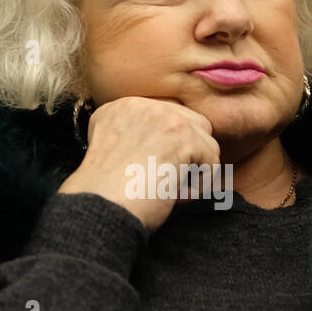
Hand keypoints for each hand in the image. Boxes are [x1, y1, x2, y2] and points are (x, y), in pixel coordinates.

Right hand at [57, 96, 218, 232]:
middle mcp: (143, 105)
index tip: (153, 172)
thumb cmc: (104, 193)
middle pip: (190, 123)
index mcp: (121, 107)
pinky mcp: (184, 136)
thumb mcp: (110, 149)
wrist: (99, 206)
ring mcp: (164, 117)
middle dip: (188, 153)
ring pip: (205, 142)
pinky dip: (199, 186)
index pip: (165, 118)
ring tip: (169, 192)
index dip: (167, 148)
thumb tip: (167, 148)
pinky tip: (174, 196)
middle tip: (168, 181)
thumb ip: (134, 137)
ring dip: (193, 171)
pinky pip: (212, 161)